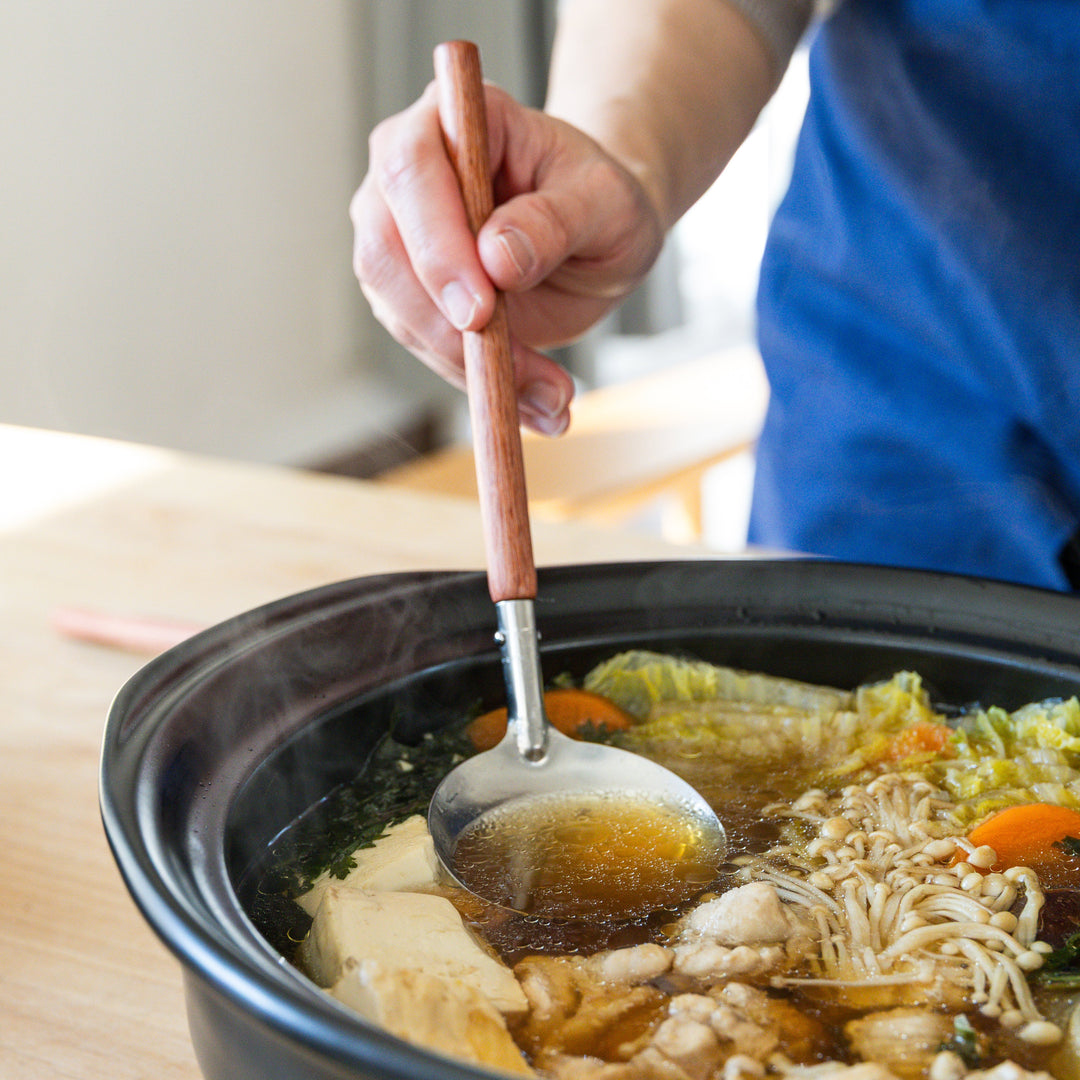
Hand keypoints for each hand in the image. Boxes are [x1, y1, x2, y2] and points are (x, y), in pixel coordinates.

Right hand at [351, 81, 663, 434]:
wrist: (596, 233)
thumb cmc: (601, 200)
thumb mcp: (606, 203)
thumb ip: (556, 220)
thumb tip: (497, 256)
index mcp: (456, 121)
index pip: (411, 168)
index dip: (436, 243)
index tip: (481, 311)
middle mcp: (409, 172)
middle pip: (384, 248)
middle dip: (442, 321)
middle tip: (508, 371)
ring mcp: (398, 235)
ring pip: (398, 310)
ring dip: (467, 365)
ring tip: (547, 395)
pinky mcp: (406, 293)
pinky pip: (424, 345)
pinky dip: (475, 381)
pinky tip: (531, 401)